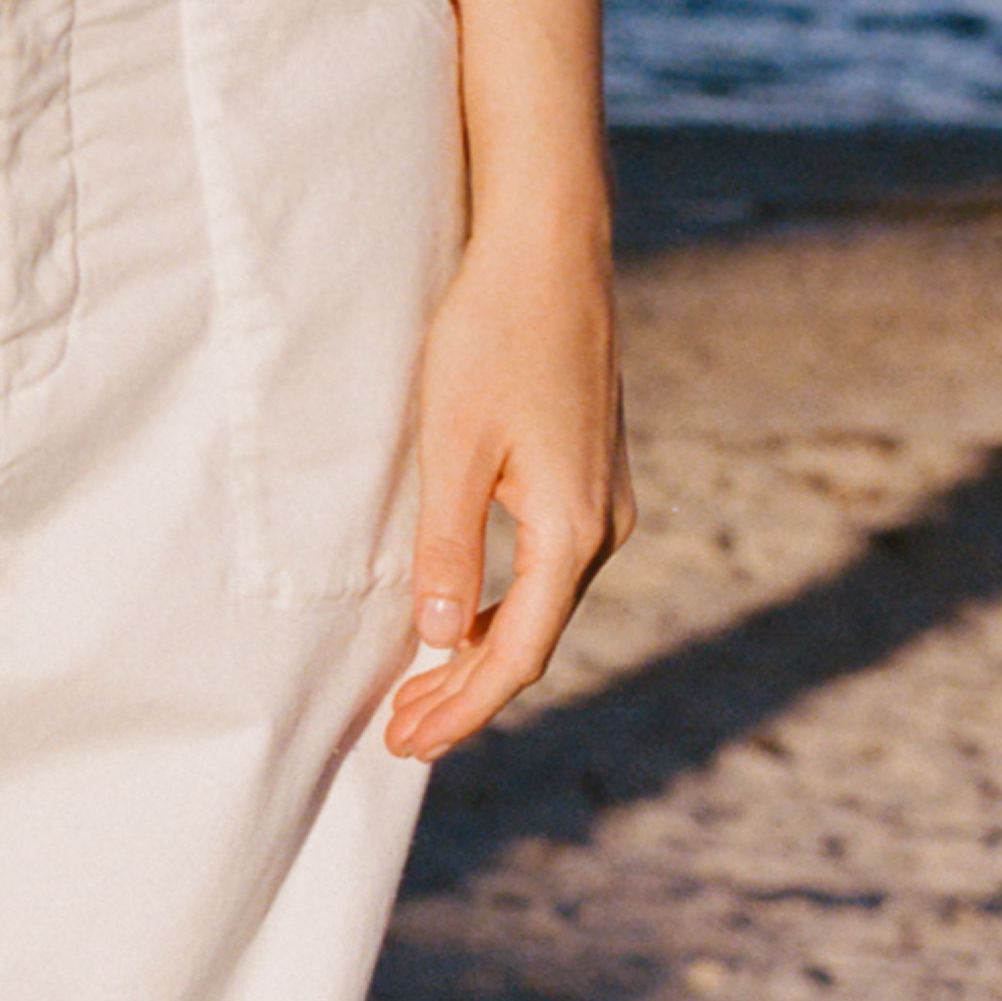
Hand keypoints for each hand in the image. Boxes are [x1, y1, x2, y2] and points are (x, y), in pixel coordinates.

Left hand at [385, 220, 630, 758]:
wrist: (548, 256)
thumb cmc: (493, 338)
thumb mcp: (452, 441)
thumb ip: (446, 541)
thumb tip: (436, 635)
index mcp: (571, 531)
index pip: (513, 652)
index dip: (460, 706)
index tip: (405, 745)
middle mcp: (602, 528)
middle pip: (529, 638)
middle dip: (464, 692)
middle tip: (399, 736)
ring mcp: (602, 502)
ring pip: (538, 606)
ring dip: (479, 650)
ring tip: (417, 691)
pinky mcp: (588, 478)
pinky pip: (544, 569)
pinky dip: (498, 606)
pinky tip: (456, 617)